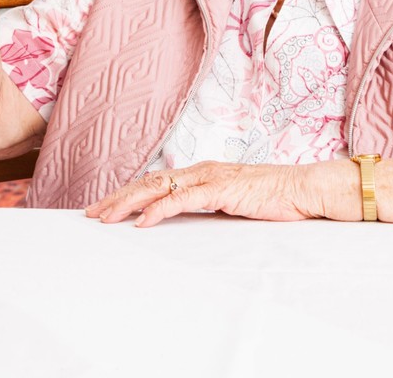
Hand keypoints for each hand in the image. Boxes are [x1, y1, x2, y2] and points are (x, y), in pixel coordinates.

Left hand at [85, 162, 326, 227]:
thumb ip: (208, 207)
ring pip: (157, 188)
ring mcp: (209, 177)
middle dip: (116, 198)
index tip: (104, 208)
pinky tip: (141, 222)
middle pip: (148, 182)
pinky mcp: (221, 189)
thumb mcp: (232, 203)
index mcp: (201, 172)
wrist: (302, 188)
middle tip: (90, 214)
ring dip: (127, 204)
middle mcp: (200, 170)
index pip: (154, 182)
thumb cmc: (272, 198)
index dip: (127, 193)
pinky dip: (158, 210)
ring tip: (105, 218)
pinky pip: (182, 200)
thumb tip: (183, 220)